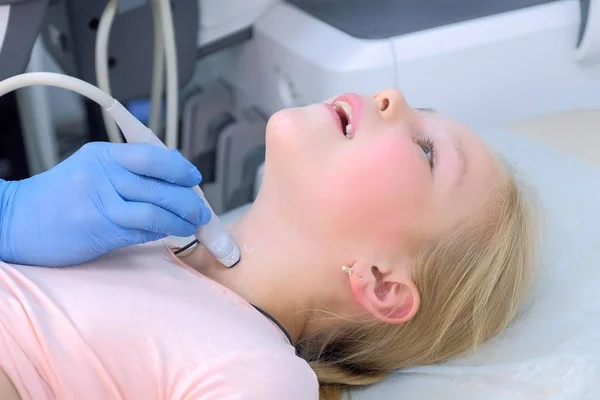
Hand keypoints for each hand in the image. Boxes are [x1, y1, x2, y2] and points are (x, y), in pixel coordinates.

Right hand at [0, 142, 209, 266]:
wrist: (16, 222)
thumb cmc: (59, 200)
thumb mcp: (91, 172)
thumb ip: (128, 173)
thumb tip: (174, 181)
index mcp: (104, 155)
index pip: (153, 156)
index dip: (180, 168)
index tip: (194, 179)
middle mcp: (103, 174)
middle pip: (162, 185)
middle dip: (190, 200)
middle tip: (202, 211)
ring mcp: (100, 202)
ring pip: (157, 210)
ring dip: (182, 220)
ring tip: (192, 225)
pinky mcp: (99, 229)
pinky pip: (143, 231)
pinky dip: (162, 233)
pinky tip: (169, 234)